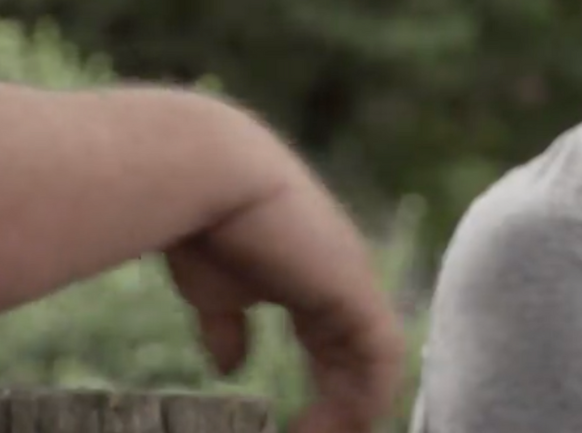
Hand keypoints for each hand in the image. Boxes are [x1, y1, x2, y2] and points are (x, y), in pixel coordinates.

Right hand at [163, 153, 406, 432]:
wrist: (208, 173)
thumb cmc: (199, 220)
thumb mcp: (212, 289)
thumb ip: (227, 325)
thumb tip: (230, 366)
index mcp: (305, 272)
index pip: (330, 337)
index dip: (323, 383)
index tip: (298, 425)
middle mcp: (337, 276)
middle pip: (354, 353)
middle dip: (339, 403)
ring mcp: (351, 279)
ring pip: (373, 360)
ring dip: (350, 409)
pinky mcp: (356, 288)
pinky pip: (382, 358)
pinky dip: (365, 398)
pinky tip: (327, 426)